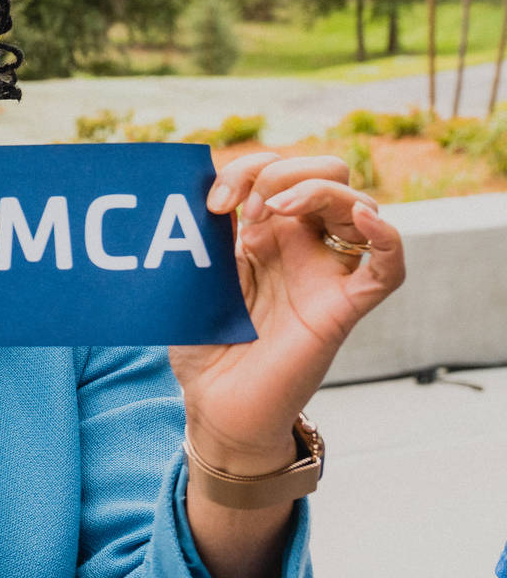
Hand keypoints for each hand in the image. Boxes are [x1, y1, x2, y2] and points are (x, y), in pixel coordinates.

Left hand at [172, 152, 405, 472]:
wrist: (215, 407)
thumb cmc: (202, 345)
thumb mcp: (190, 280)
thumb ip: (200, 237)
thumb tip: (195, 193)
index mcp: (263, 233)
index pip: (276, 172)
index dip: (247, 170)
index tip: (214, 202)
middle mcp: (300, 246)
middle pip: (326, 175)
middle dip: (286, 171)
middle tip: (247, 206)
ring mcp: (324, 275)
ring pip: (357, 206)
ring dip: (318, 190)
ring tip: (273, 211)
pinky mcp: (343, 309)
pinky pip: (388, 269)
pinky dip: (387, 238)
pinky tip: (365, 220)